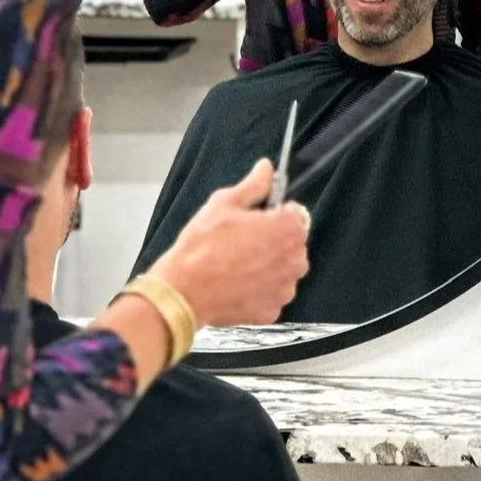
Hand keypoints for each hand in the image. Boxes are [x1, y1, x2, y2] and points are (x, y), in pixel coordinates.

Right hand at [153, 158, 310, 327]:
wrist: (184, 290)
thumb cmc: (203, 245)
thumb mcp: (225, 203)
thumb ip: (253, 185)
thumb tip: (266, 168)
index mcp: (288, 229)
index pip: (296, 214)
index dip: (275, 214)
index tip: (257, 218)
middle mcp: (295, 261)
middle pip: (292, 244)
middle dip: (273, 241)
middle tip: (242, 241)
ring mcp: (284, 289)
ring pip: (283, 271)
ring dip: (268, 267)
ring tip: (237, 264)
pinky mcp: (272, 311)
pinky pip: (271, 295)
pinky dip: (258, 290)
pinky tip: (236, 283)